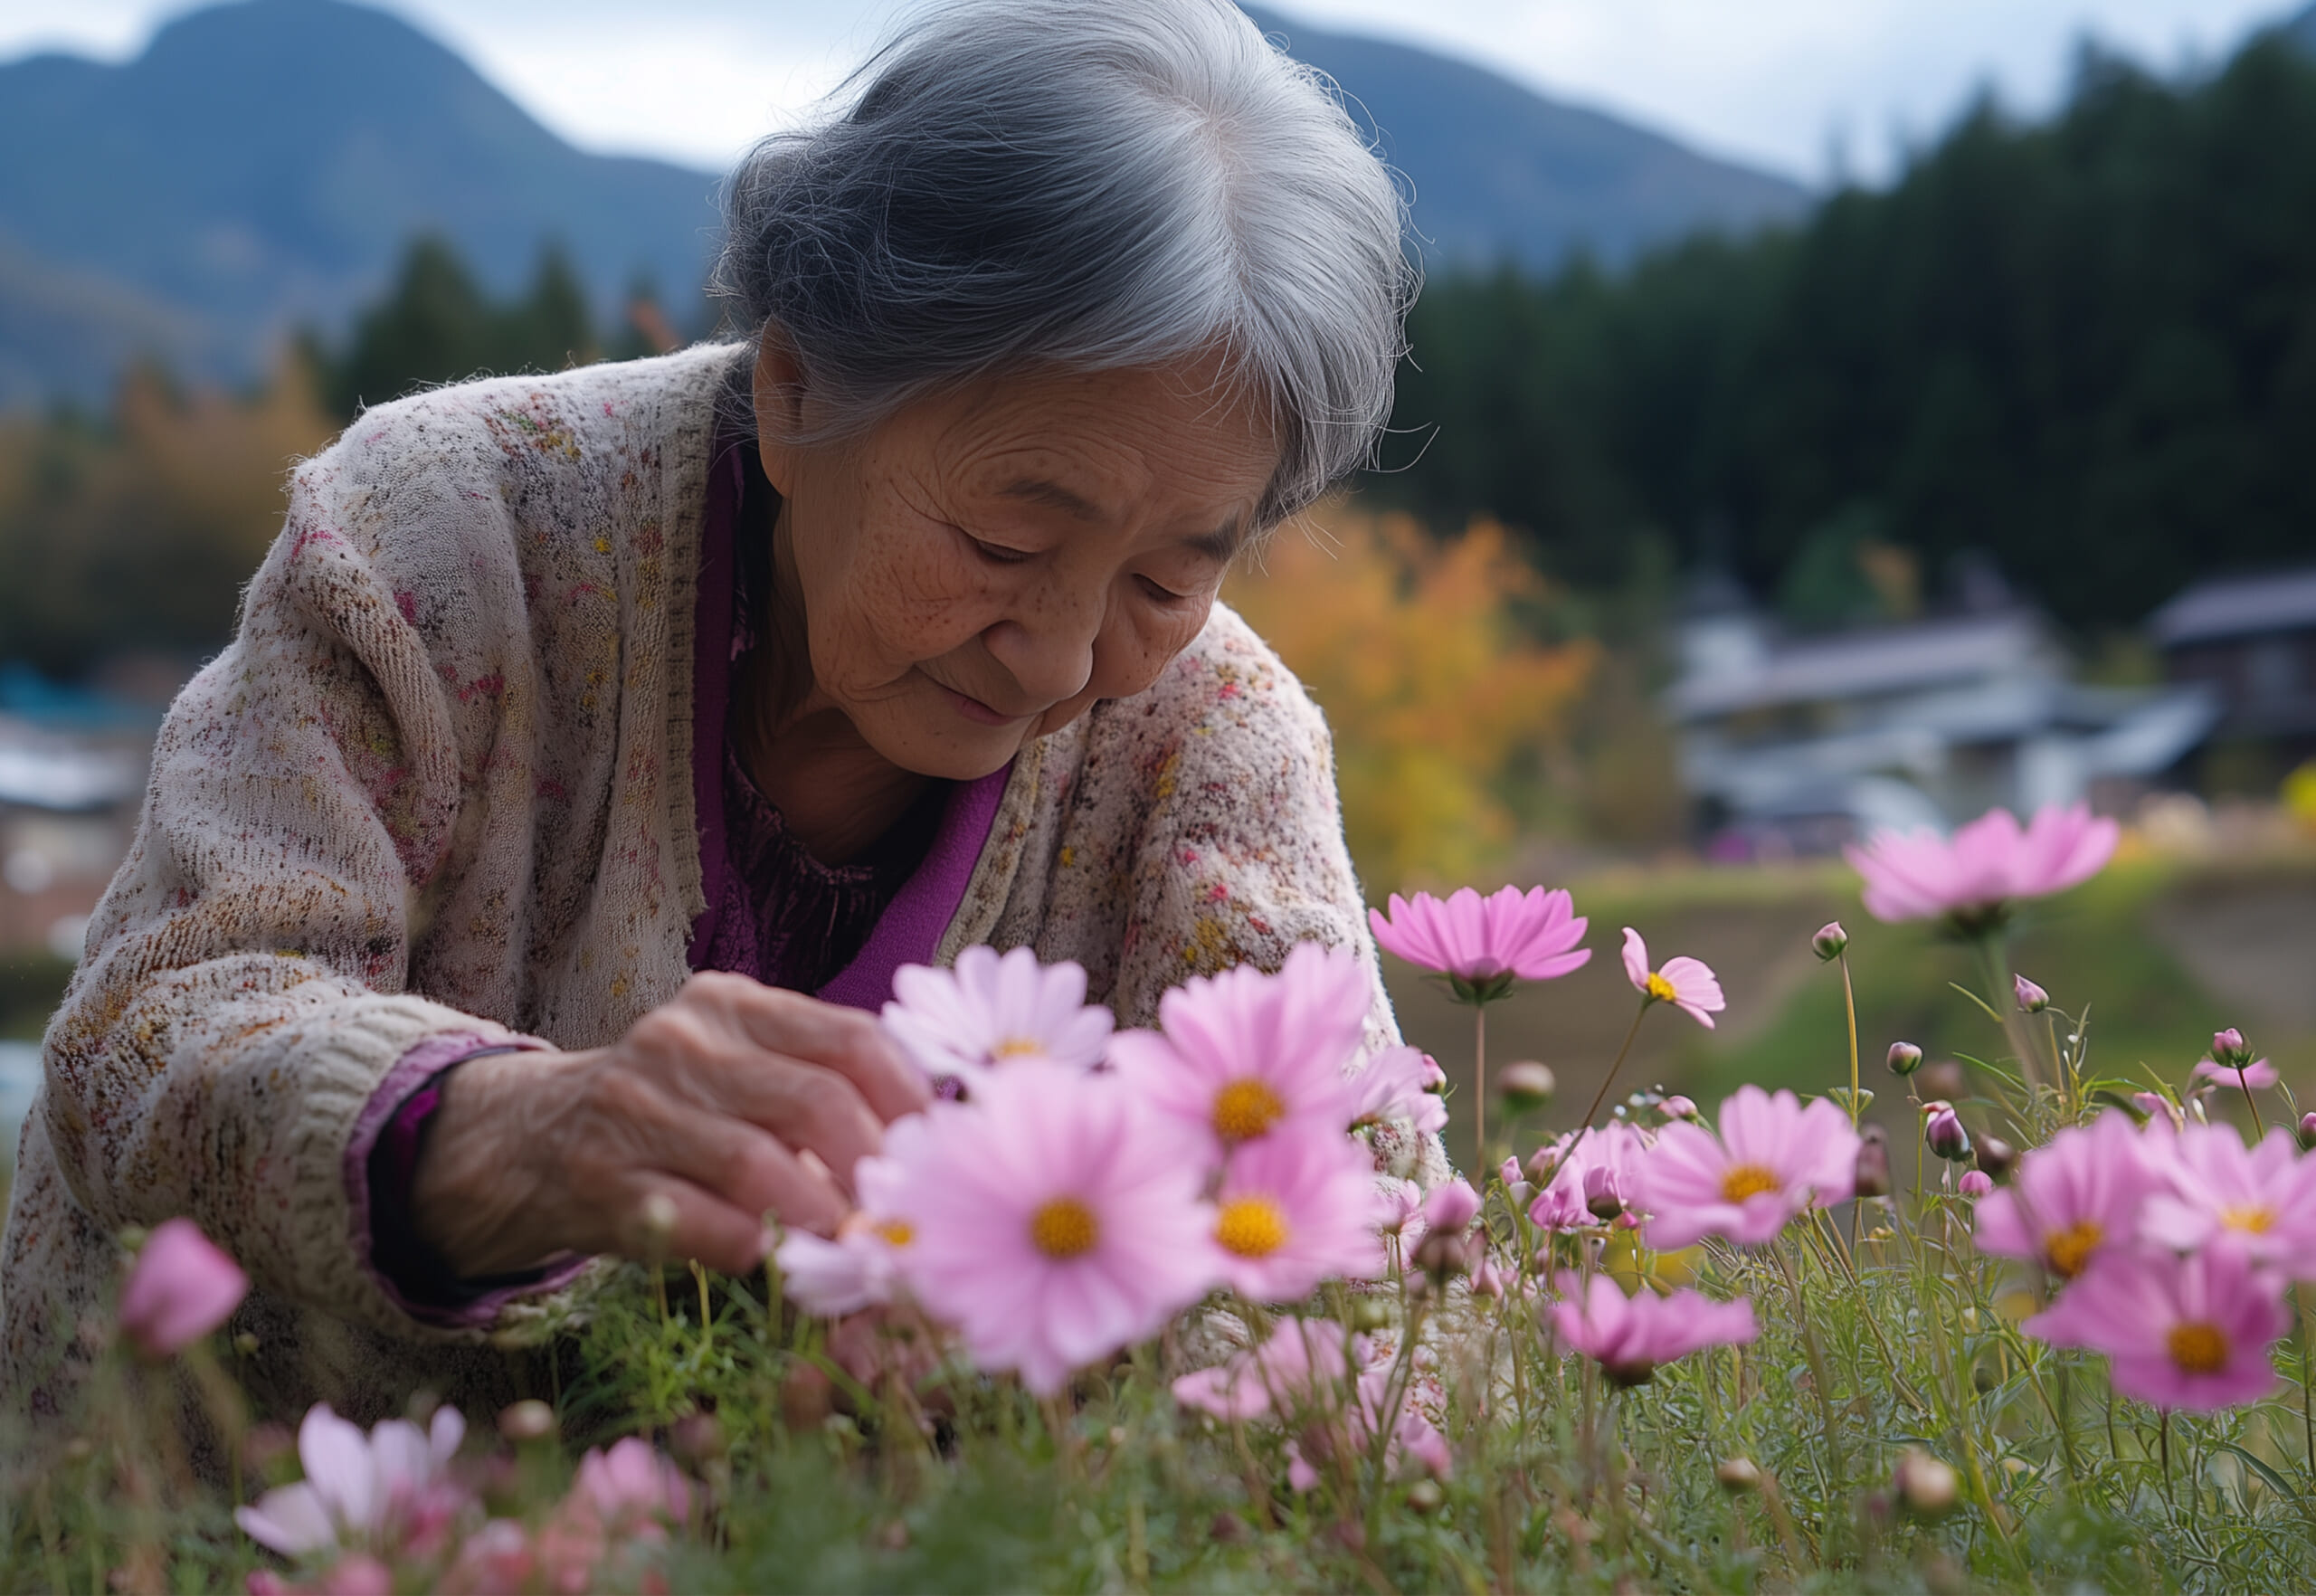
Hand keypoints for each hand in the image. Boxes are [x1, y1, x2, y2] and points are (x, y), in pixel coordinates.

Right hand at [409, 973, 929, 1277]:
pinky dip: (749, 1247)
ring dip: (821, 1218)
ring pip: (759, 1164)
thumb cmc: (669, 1111)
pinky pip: (696, 1219)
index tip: (940, 1154)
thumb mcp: (736, 1068)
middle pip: (816, 1101)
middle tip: (906, 1217)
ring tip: (857, 1251)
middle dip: (875, 1170)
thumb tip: (931, 1146)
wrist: (526, 1139)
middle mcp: (684, 1041)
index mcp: (734, 1003)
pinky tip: (775, 1262)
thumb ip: (819, 1086)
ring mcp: (635, 1106)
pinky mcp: (600, 1177)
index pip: (851, 1038)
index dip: (911, 1103)